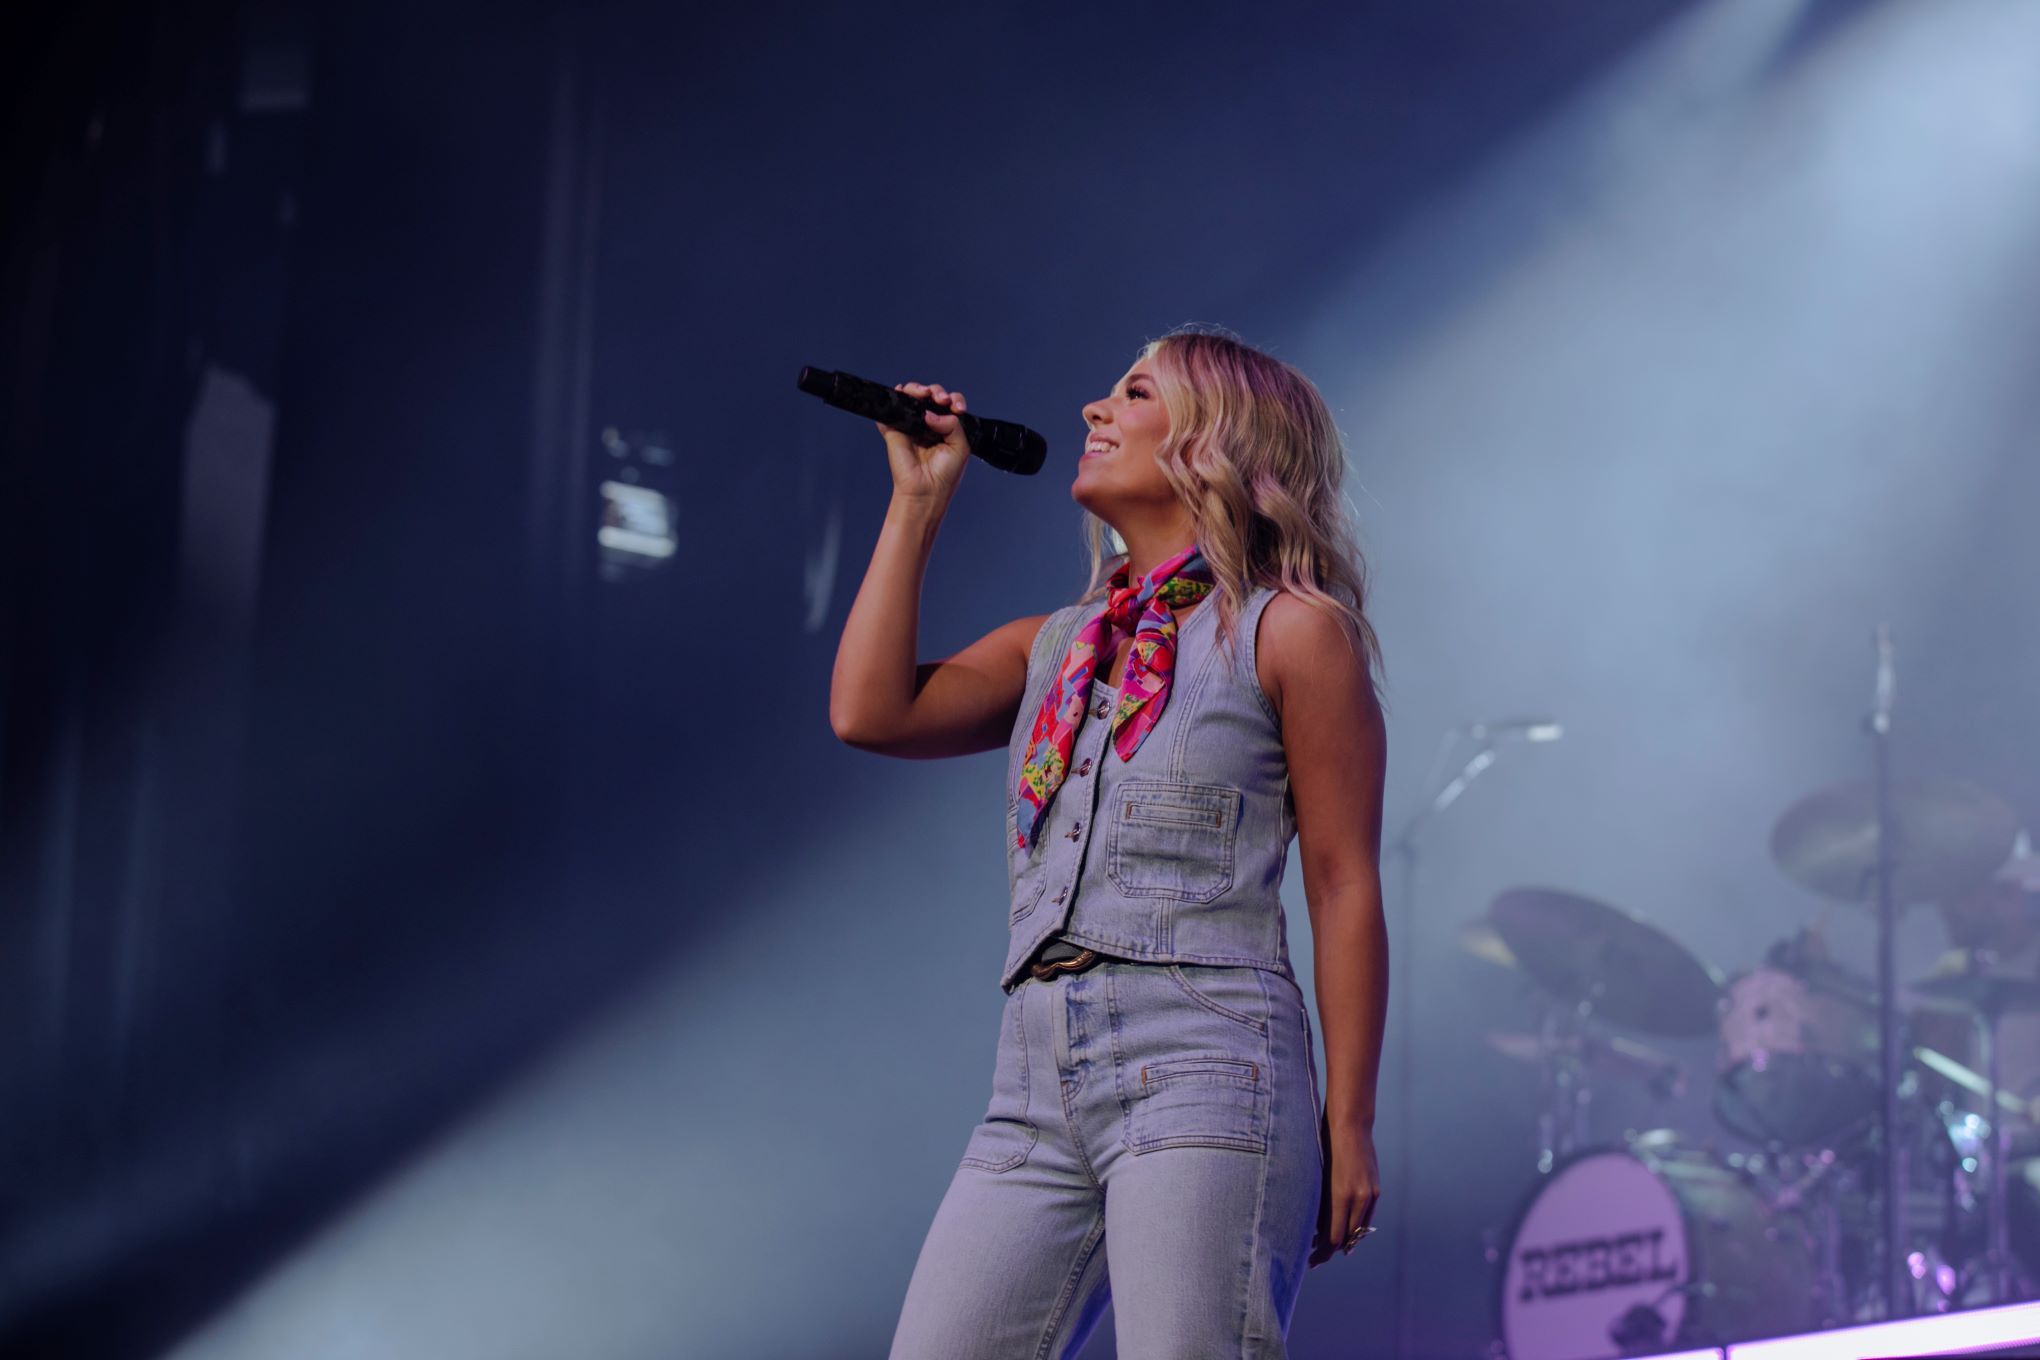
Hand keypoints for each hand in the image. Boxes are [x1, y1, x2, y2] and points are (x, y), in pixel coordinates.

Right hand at [877, 380, 970, 509]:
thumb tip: (931, 412)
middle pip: (932, 396)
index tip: (957, 408)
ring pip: (912, 396)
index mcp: (947, 427)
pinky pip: (892, 408)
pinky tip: (902, 393)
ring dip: (918, 389)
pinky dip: (895, 397)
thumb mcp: (961, 447)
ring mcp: (911, 425)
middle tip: (942, 400)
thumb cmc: (945, 475)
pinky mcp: (894, 429)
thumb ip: (953, 424)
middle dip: (937, 392)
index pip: (951, 404)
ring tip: (924, 394)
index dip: (954, 400)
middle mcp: (929, 424)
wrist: (925, 491)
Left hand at [1308, 1112, 1380, 1267]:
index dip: (1322, 1253)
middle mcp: (1358, 1198)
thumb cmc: (1325, 1148)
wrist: (1350, 1126)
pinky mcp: (1376, 1189)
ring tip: (1328, 1244)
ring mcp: (1370, 1194)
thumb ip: (1321, 1205)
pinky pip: (1366, 1215)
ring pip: (1358, 1228)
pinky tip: (1344, 1226)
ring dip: (1345, 1238)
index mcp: (1340, 1196)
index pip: (1334, 1237)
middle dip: (1331, 1249)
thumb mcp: (1318, 1178)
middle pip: (1347, 1237)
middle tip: (1315, 1256)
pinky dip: (1355, 1224)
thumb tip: (1318, 1230)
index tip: (1310, 1260)